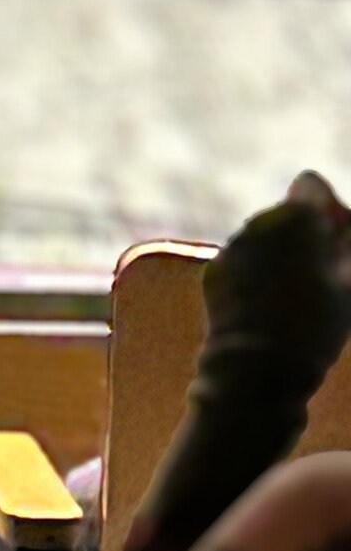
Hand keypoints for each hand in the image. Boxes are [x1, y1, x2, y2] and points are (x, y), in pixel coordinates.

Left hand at [202, 169, 350, 371]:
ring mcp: (233, 245)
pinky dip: (255, 275)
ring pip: (263, 239)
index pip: (311, 185)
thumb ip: (349, 245)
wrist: (257, 365)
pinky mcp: (214, 270)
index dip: (327, 209)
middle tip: (320, 277)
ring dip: (279, 256)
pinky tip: (268, 308)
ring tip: (294, 299)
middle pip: (287, 215)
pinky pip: (242, 262)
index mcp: (296, 217)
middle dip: (304, 236)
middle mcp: (258, 221)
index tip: (336, 239)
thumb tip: (344, 224)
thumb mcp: (350, 285)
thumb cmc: (316, 324)